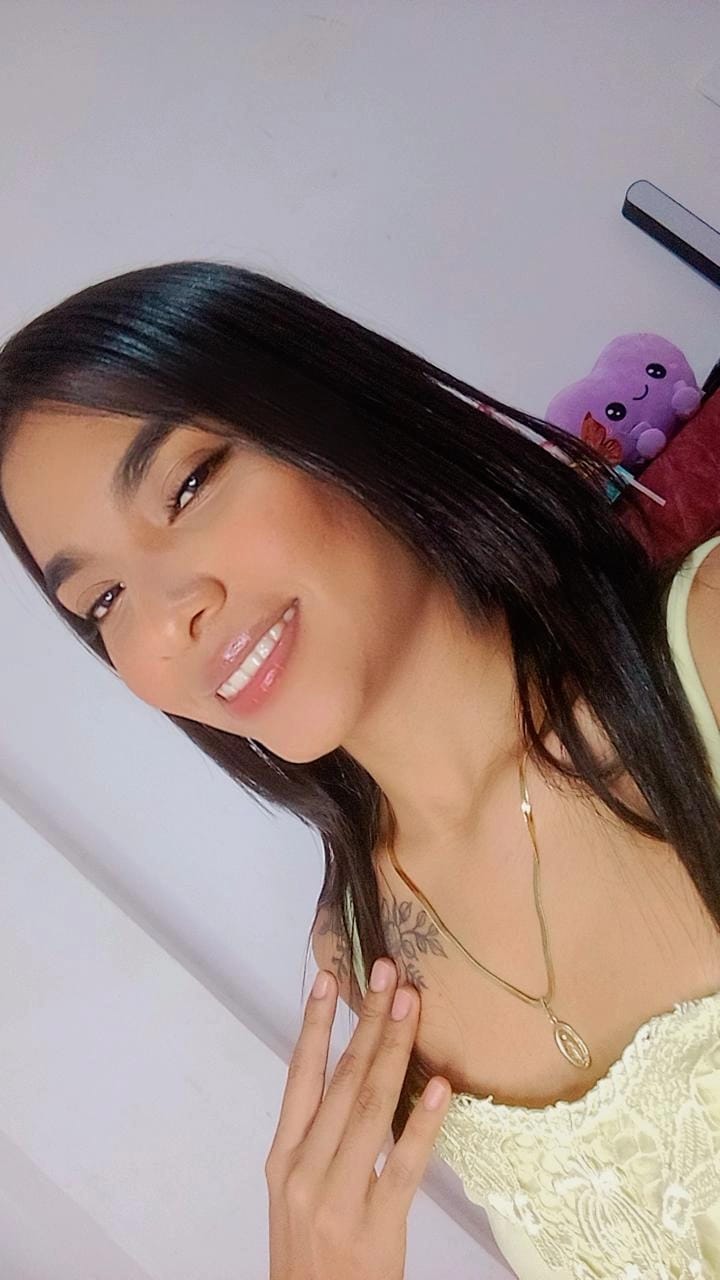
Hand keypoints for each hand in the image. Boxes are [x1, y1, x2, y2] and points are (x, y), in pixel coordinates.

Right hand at [265, 957, 451, 1278]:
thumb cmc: (310, 1255)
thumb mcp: (296, 1193)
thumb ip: (319, 1140)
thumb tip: (356, 1073)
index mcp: (282, 1158)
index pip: (300, 1076)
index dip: (316, 1024)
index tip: (332, 976)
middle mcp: (303, 1170)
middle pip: (341, 1080)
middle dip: (368, 1021)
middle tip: (390, 974)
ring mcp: (336, 1199)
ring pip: (370, 1108)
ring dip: (393, 1050)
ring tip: (412, 1005)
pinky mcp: (375, 1229)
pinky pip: (403, 1165)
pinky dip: (424, 1122)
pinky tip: (441, 1087)